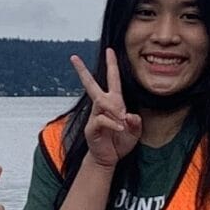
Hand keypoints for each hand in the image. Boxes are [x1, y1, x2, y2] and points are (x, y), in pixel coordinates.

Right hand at [71, 50, 140, 169]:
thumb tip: (129, 116)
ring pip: (101, 102)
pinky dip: (113, 123)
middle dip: (82, 71)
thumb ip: (135, 122)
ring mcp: (95, 116)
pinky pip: (102, 119)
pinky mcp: (91, 128)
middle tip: (74, 58)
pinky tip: (120, 128)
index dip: (112, 65)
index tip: (109, 50)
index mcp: (113, 103)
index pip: (113, 80)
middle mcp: (102, 107)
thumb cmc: (120, 143)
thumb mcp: (134, 132)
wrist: (108, 159)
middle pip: (91, 85)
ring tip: (122, 119)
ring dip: (113, 108)